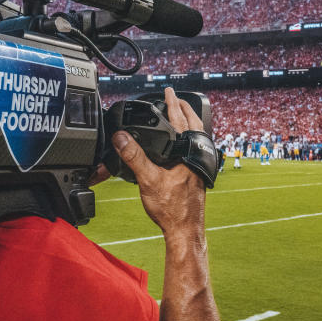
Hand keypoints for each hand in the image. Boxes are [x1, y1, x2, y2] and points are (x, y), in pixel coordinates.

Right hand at [111, 88, 205, 238]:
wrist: (185, 230)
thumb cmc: (172, 208)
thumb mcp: (148, 179)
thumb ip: (134, 156)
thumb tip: (121, 138)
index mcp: (189, 152)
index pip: (181, 119)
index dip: (172, 103)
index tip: (168, 90)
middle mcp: (198, 156)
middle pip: (194, 124)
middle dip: (184, 109)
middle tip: (175, 99)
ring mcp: (199, 165)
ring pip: (196, 137)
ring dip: (187, 124)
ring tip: (179, 117)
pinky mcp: (198, 174)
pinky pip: (193, 148)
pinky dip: (187, 139)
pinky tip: (178, 146)